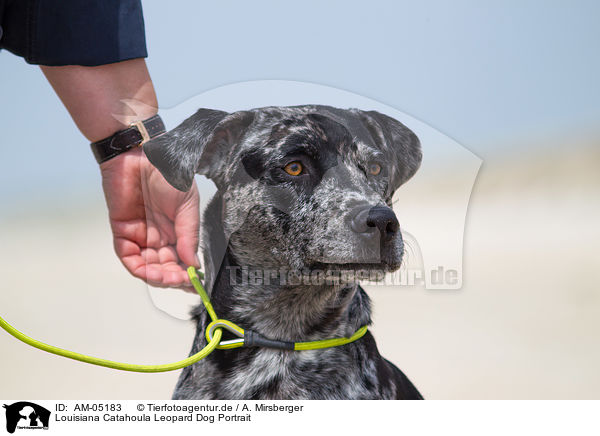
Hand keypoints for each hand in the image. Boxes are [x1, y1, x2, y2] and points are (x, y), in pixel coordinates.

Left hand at [100, 147, 199, 288]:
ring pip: (147, 266)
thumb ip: (189, 236)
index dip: (188, 275)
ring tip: (166, 278)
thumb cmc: (169, 173)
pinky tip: (147, 271)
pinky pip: (127, 256)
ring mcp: (140, 235)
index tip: (195, 284)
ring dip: (156, 276)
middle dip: (173, 278)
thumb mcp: (187, 206)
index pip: (181, 261)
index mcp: (177, 231)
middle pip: (164, 267)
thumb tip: (194, 263)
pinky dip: (136, 267)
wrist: (143, 153)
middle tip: (181, 282)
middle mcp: (159, 236)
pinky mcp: (122, 230)